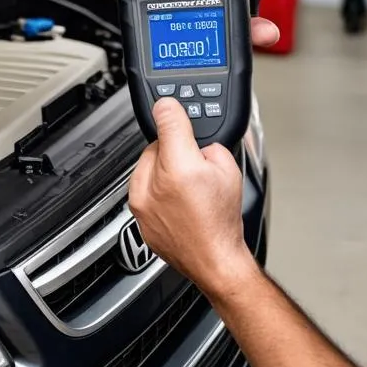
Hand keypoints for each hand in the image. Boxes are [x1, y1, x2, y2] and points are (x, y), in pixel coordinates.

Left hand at [128, 98, 254, 299]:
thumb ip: (209, 144)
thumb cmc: (222, 221)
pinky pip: (143, 188)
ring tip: (186, 186)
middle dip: (173, 147)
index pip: (166, 118)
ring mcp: (141, 201)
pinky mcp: (138, 214)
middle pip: (155, 143)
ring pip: (146, 165)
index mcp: (179, 167)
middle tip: (193, 163)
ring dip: (162, 167)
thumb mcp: (228, 170)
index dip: (171, 109)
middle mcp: (153, 183)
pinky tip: (177, 199)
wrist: (215, 261)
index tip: (169, 105)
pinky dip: (156, 188)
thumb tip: (195, 139)